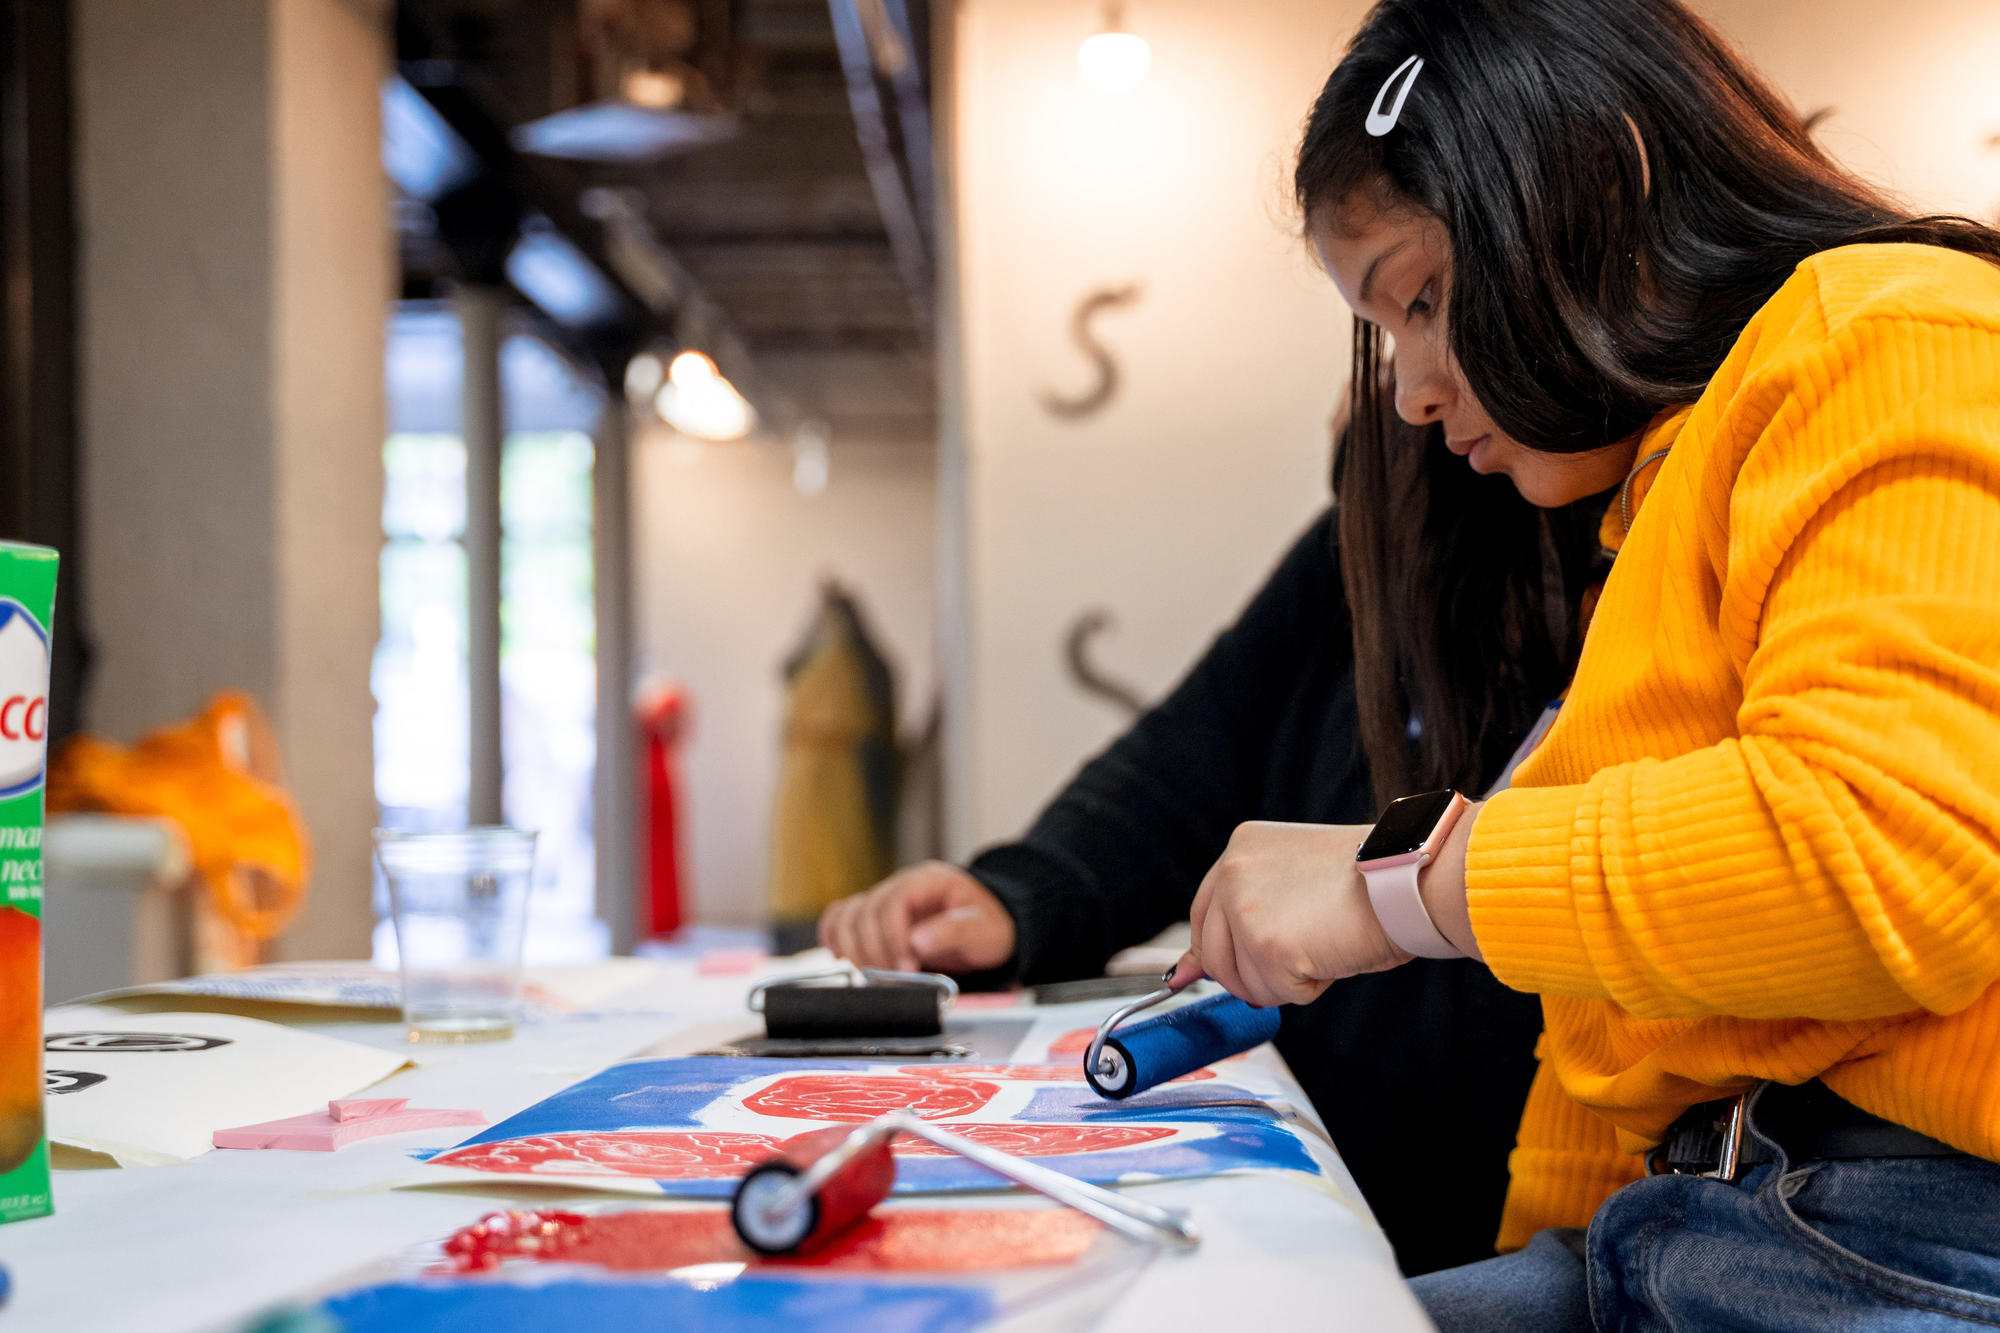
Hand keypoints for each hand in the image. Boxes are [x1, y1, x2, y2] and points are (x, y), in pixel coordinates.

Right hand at [817, 861, 1016, 974]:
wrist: (991, 928)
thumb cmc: (990, 926)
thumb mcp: (984, 930)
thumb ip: (954, 932)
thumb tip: (917, 941)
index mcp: (927, 881)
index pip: (893, 902)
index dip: (893, 937)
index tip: (906, 968)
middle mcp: (900, 885)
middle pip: (865, 911)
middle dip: (875, 951)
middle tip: (892, 978)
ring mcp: (884, 900)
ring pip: (847, 916)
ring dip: (853, 949)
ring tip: (874, 975)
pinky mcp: (875, 919)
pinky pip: (840, 919)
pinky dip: (835, 938)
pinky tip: (843, 958)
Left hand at [1168, 810, 1483, 1001]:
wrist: (1409, 878)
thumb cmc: (1373, 878)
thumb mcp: (1297, 879)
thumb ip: (1246, 912)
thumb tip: (1189, 969)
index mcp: (1242, 847)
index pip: (1204, 913)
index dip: (1212, 950)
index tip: (1200, 973)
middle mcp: (1232, 872)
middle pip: (1214, 955)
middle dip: (1250, 974)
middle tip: (1294, 964)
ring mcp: (1244, 909)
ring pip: (1243, 981)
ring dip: (1284, 981)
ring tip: (1324, 943)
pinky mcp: (1265, 946)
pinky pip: (1278, 994)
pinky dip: (1310, 987)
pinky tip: (1333, 953)